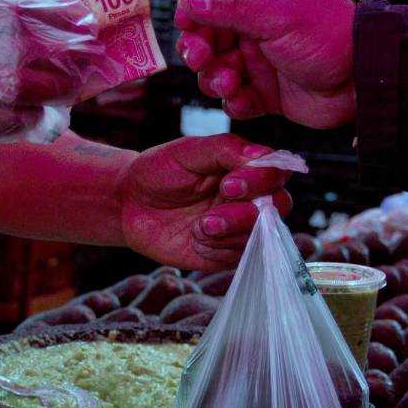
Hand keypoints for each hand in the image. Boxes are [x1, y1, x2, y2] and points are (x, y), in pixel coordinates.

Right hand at [0, 0, 103, 186]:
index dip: (59, 15)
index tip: (88, 18)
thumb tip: (61, 10)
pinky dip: (37, 120)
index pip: (17, 11)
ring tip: (74, 87)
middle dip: (70, 55)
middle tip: (95, 56)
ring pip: (25, 90)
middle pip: (29, 51)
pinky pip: (11, 125)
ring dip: (58, 89)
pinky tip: (49, 117)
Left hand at [117, 134, 292, 269]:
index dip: (260, 181)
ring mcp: (240, 226)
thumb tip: (262, 155)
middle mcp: (249, 197)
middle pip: (278, 207)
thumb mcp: (187, 152)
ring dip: (227, 235)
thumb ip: (226, 149)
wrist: (129, 204)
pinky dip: (218, 250)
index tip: (228, 185)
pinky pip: (240, 258)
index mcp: (245, 167)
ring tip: (197, 227)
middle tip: (210, 218)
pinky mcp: (227, 252)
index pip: (276, 172)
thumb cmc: (158, 171)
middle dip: (246, 216)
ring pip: (260, 236)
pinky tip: (196, 240)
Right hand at [175, 0, 356, 128]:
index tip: (186, 25)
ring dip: (213, 78)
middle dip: (198, 48)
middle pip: (206, 34)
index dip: (193, 6)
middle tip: (202, 59)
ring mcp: (259, 59)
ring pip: (216, 68)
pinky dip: (234, 101)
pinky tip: (243, 99)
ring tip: (228, 83)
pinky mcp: (266, 92)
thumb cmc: (325, 35)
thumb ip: (228, 8)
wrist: (362, 79)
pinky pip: (236, 97)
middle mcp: (254, 25)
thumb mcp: (274, 13)